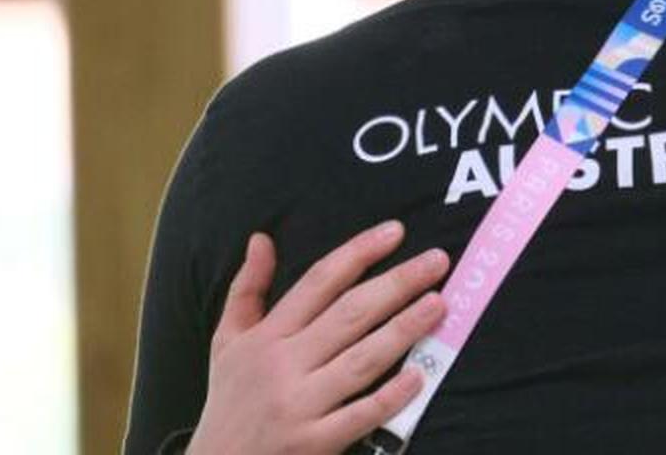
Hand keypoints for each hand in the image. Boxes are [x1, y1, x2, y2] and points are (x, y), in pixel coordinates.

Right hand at [187, 222, 449, 454]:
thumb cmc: (228, 401)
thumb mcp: (226, 343)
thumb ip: (246, 289)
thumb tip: (261, 238)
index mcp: (265, 336)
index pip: (319, 282)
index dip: (359, 252)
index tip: (396, 231)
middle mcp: (282, 365)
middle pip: (349, 314)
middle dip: (397, 283)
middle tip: (438, 260)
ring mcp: (298, 405)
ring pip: (361, 359)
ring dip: (403, 329)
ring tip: (439, 304)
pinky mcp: (312, 444)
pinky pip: (359, 415)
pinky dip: (389, 397)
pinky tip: (419, 376)